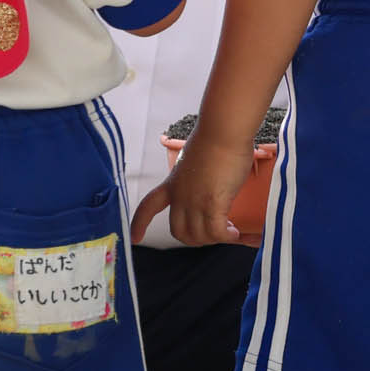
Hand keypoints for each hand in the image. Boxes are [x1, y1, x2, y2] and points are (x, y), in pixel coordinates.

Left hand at [135, 132, 256, 247]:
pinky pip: (216, 232)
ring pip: (198, 236)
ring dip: (214, 239)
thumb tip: (206, 184)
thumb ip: (194, 177)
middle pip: (178, 232)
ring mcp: (195, 200)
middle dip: (195, 239)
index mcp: (172, 183)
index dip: (139, 224)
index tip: (135, 238)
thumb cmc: (214, 140)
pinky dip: (226, 236)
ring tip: (228, 231)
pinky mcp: (213, 203)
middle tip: (212, 233)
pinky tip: (234, 232)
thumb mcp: (192, 162)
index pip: (148, 206)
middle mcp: (180, 195)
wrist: (223, 131)